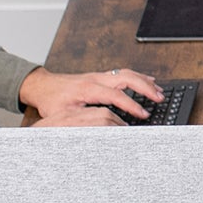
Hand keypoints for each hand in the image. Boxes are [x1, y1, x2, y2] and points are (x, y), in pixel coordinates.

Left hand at [20, 66, 164, 126]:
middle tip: (160, 98)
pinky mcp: (100, 77)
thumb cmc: (51, 102)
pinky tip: (147, 81)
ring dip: (144, 81)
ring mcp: (98, 75)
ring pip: (126, 73)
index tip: (144, 114)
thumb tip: (101, 129)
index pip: (116, 95)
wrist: (42, 86)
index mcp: (88, 88)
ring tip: (159, 91)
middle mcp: (95, 78)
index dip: (131, 105)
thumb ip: (83, 121)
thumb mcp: (64, 115)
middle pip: (126, 77)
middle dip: (145, 87)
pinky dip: (137, 77)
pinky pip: (122, 73)